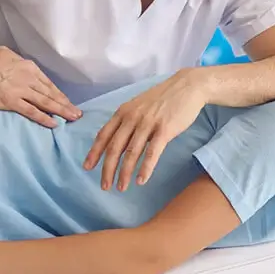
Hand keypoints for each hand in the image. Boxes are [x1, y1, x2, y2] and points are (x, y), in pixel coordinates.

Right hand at [0, 46, 80, 127]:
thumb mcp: (8, 54)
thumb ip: (18, 63)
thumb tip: (20, 67)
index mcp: (29, 68)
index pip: (49, 84)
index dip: (60, 95)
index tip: (68, 102)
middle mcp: (29, 79)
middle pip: (52, 94)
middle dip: (66, 105)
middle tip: (78, 114)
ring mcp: (21, 90)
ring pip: (46, 103)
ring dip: (61, 111)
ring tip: (72, 119)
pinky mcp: (11, 101)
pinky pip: (32, 111)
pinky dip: (44, 118)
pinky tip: (54, 123)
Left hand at [83, 69, 206, 191]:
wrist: (187, 86)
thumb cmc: (163, 98)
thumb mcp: (139, 106)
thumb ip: (127, 123)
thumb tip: (117, 144)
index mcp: (123, 111)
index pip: (103, 135)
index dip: (94, 153)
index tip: (87, 168)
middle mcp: (132, 117)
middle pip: (114, 147)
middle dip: (107, 169)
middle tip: (104, 187)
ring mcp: (148, 123)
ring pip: (132, 152)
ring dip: (125, 173)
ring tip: (121, 187)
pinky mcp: (164, 129)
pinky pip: (152, 152)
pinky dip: (145, 168)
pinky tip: (141, 181)